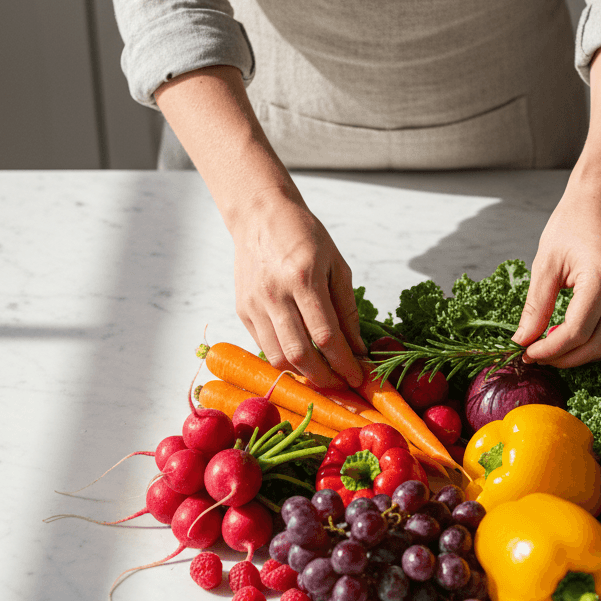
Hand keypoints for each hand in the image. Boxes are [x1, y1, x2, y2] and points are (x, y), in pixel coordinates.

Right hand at [231, 189, 365, 388]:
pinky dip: (284, 359)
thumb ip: (347, 308)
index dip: (344, 363)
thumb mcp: (336, 265)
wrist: (260, 216)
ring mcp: (255, 304)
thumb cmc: (304, 236)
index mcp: (304, 278)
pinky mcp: (242, 310)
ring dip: (303, 374)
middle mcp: (275, 294)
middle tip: (341, 384)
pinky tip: (301, 358)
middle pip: (300, 354)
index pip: (326, 336)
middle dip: (324, 377)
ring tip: (323, 375)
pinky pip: (264, 346)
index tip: (358, 376)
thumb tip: (357, 347)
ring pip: (278, 357)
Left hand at [511, 182, 600, 365]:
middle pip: (598, 345)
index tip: (528, 353)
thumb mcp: (545, 263)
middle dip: (566, 358)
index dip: (550, 350)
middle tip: (540, 356)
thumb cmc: (573, 223)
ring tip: (557, 349)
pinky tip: (578, 337)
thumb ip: (535, 307)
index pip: (577, 332)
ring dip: (586, 356)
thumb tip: (522, 341)